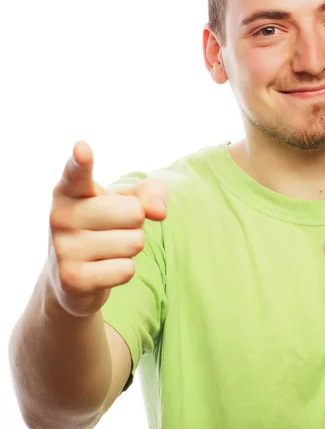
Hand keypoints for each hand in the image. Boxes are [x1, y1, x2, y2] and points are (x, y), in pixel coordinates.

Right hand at [45, 141, 167, 317]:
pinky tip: (102, 270)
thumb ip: (152, 192)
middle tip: (113, 229)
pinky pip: (126, 270)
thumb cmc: (105, 226)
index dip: (81, 161)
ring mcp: (63, 248)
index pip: (77, 173)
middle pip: (134, 213)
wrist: (71, 278)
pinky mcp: (73, 279)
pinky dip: (124, 271)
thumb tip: (158, 212)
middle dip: (136, 223)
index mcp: (70, 190)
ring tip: (107, 249)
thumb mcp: (129, 201)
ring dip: (130, 248)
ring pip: (134, 242)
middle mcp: (61, 216)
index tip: (83, 149)